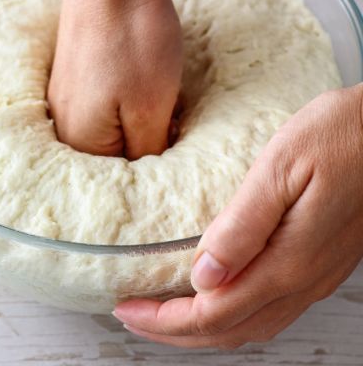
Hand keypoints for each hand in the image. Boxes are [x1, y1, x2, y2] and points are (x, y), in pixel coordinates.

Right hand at [48, 0, 182, 159]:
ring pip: (110, 124)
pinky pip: (102, 102)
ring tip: (153, 86)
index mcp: (80, 140)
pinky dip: (125, 95)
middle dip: (145, 134)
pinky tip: (138, 73)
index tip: (172, 130)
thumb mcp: (151, 109)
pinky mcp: (74, 74)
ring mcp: (66, 96)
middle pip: (113, 150)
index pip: (122, 175)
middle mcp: (64, 123)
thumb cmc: (132, 39)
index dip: (155, 155)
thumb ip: (146, 152)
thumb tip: (147, 173)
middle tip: (168, 108)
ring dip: (137, 113)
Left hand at [113, 84, 362, 347]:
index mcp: (288, 260)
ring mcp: (315, 277)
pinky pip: (270, 311)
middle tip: (133, 318)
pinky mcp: (321, 265)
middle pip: (228, 330)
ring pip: (250, 327)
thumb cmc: (344, 135)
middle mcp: (303, 279)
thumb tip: (203, 274)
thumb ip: (242, 226)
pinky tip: (217, 301)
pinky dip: (232, 318)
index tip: (127, 309)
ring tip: (165, 317)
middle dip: (174, 332)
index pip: (212, 312)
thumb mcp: (281, 169)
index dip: (164, 320)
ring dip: (202, 330)